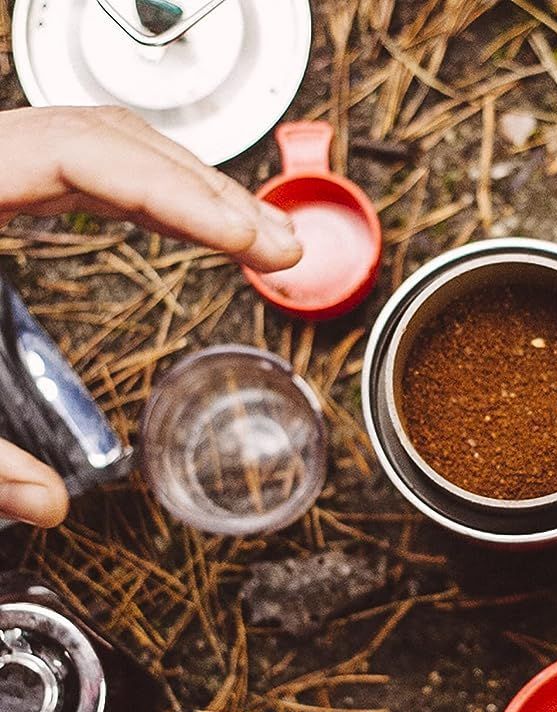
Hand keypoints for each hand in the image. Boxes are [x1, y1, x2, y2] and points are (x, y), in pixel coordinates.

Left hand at [0, 106, 304, 526]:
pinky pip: (62, 170)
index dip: (183, 195)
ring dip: (179, 184)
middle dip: (204, 188)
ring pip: (89, 143)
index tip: (254, 242)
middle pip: (102, 135)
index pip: (80, 154)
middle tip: (281, 249)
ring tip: (250, 239)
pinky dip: (134, 193)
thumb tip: (46, 500)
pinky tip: (174, 226)